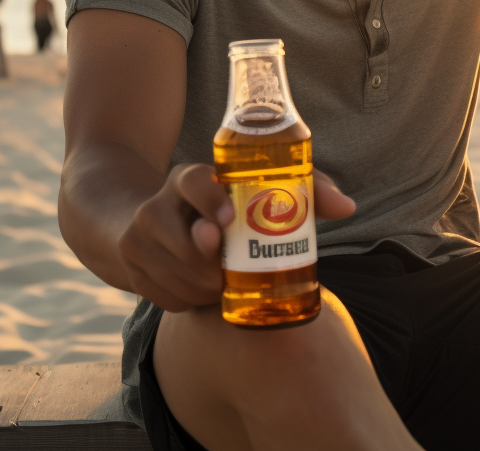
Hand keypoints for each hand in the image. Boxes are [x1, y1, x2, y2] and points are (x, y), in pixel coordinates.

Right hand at [118, 165, 354, 312]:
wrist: (153, 220)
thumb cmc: (223, 203)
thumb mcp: (254, 190)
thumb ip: (303, 193)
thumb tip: (348, 207)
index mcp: (189, 178)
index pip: (193, 181)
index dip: (209, 200)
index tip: (227, 222)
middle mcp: (158, 204)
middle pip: (185, 242)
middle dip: (211, 266)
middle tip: (228, 273)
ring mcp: (138, 237)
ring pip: (177, 276)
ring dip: (204, 288)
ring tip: (220, 281)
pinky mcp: (131, 269)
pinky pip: (165, 298)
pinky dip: (187, 301)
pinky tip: (198, 291)